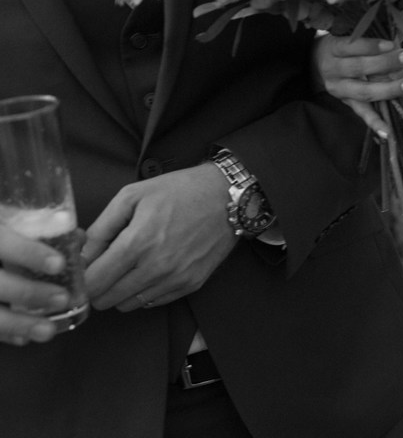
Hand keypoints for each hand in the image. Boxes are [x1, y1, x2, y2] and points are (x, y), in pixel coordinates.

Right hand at [0, 225, 66, 345]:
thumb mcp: (7, 224)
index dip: (29, 253)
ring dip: (18, 324)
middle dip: (29, 293)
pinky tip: (24, 338)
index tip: (59, 264)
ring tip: (48, 330)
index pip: (3, 242)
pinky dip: (4, 333)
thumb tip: (78, 239)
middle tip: (62, 298)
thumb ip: (37, 229)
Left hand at [82, 165, 237, 311]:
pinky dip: (145, 290)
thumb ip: (101, 227)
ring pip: (128, 305)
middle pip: (107, 299)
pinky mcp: (191, 284)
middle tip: (105, 266)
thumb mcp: (132, 195)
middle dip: (99, 285)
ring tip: (130, 266)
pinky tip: (151, 268)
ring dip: (122, 290)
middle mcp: (156, 267)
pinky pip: (153, 302)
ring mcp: (176, 279)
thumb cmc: (179, 190)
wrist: (228, 196)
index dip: (82, 278)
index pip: (93, 283)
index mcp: (137, 243)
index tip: (86, 267)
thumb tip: (83, 256)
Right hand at [314, 35, 402, 136]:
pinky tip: (388, 131)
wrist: (316, 64)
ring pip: (363, 91)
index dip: (371, 46)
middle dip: (385, 63)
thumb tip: (399, 42)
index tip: (392, 44)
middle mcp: (333, 70)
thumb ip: (368, 41)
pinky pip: (362, 113)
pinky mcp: (347, 103)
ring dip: (389, 89)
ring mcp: (339, 89)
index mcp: (334, 49)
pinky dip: (375, 123)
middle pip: (359, 68)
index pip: (351, 46)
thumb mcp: (347, 38)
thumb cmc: (341, 47)